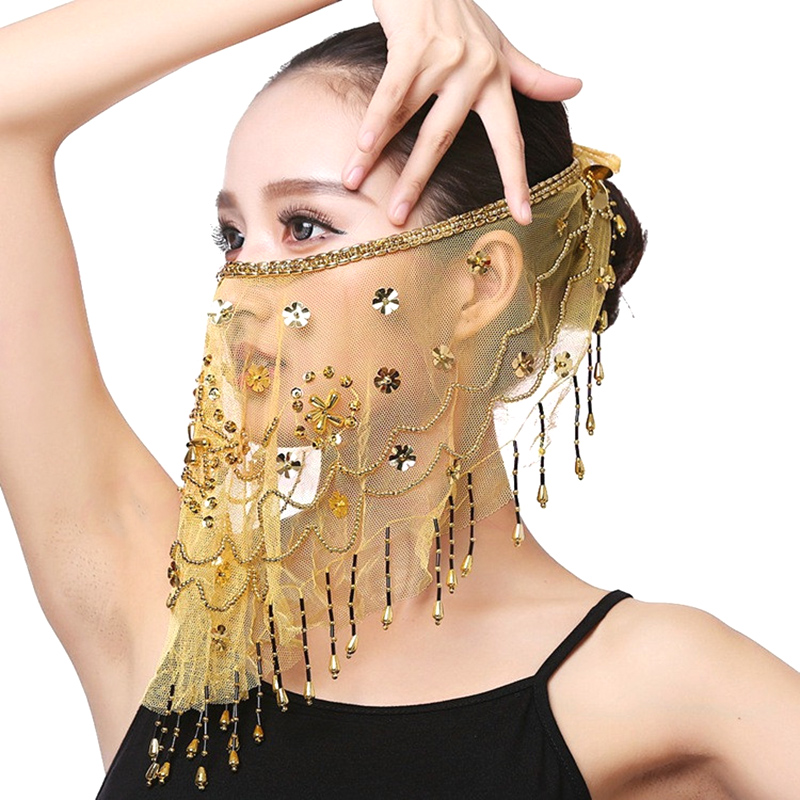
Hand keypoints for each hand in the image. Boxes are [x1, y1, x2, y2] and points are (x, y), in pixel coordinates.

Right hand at [342, 0, 581, 225]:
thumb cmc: (462, 14)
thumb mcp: (502, 44)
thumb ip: (532, 76)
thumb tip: (577, 87)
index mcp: (496, 80)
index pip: (509, 139)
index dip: (516, 180)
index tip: (523, 218)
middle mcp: (474, 71)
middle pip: (444, 139)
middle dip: (417, 180)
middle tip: (397, 218)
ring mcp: (444, 57)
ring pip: (409, 118)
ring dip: (378, 154)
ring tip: (354, 183)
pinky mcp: (414, 44)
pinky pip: (391, 91)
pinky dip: (373, 119)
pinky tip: (361, 146)